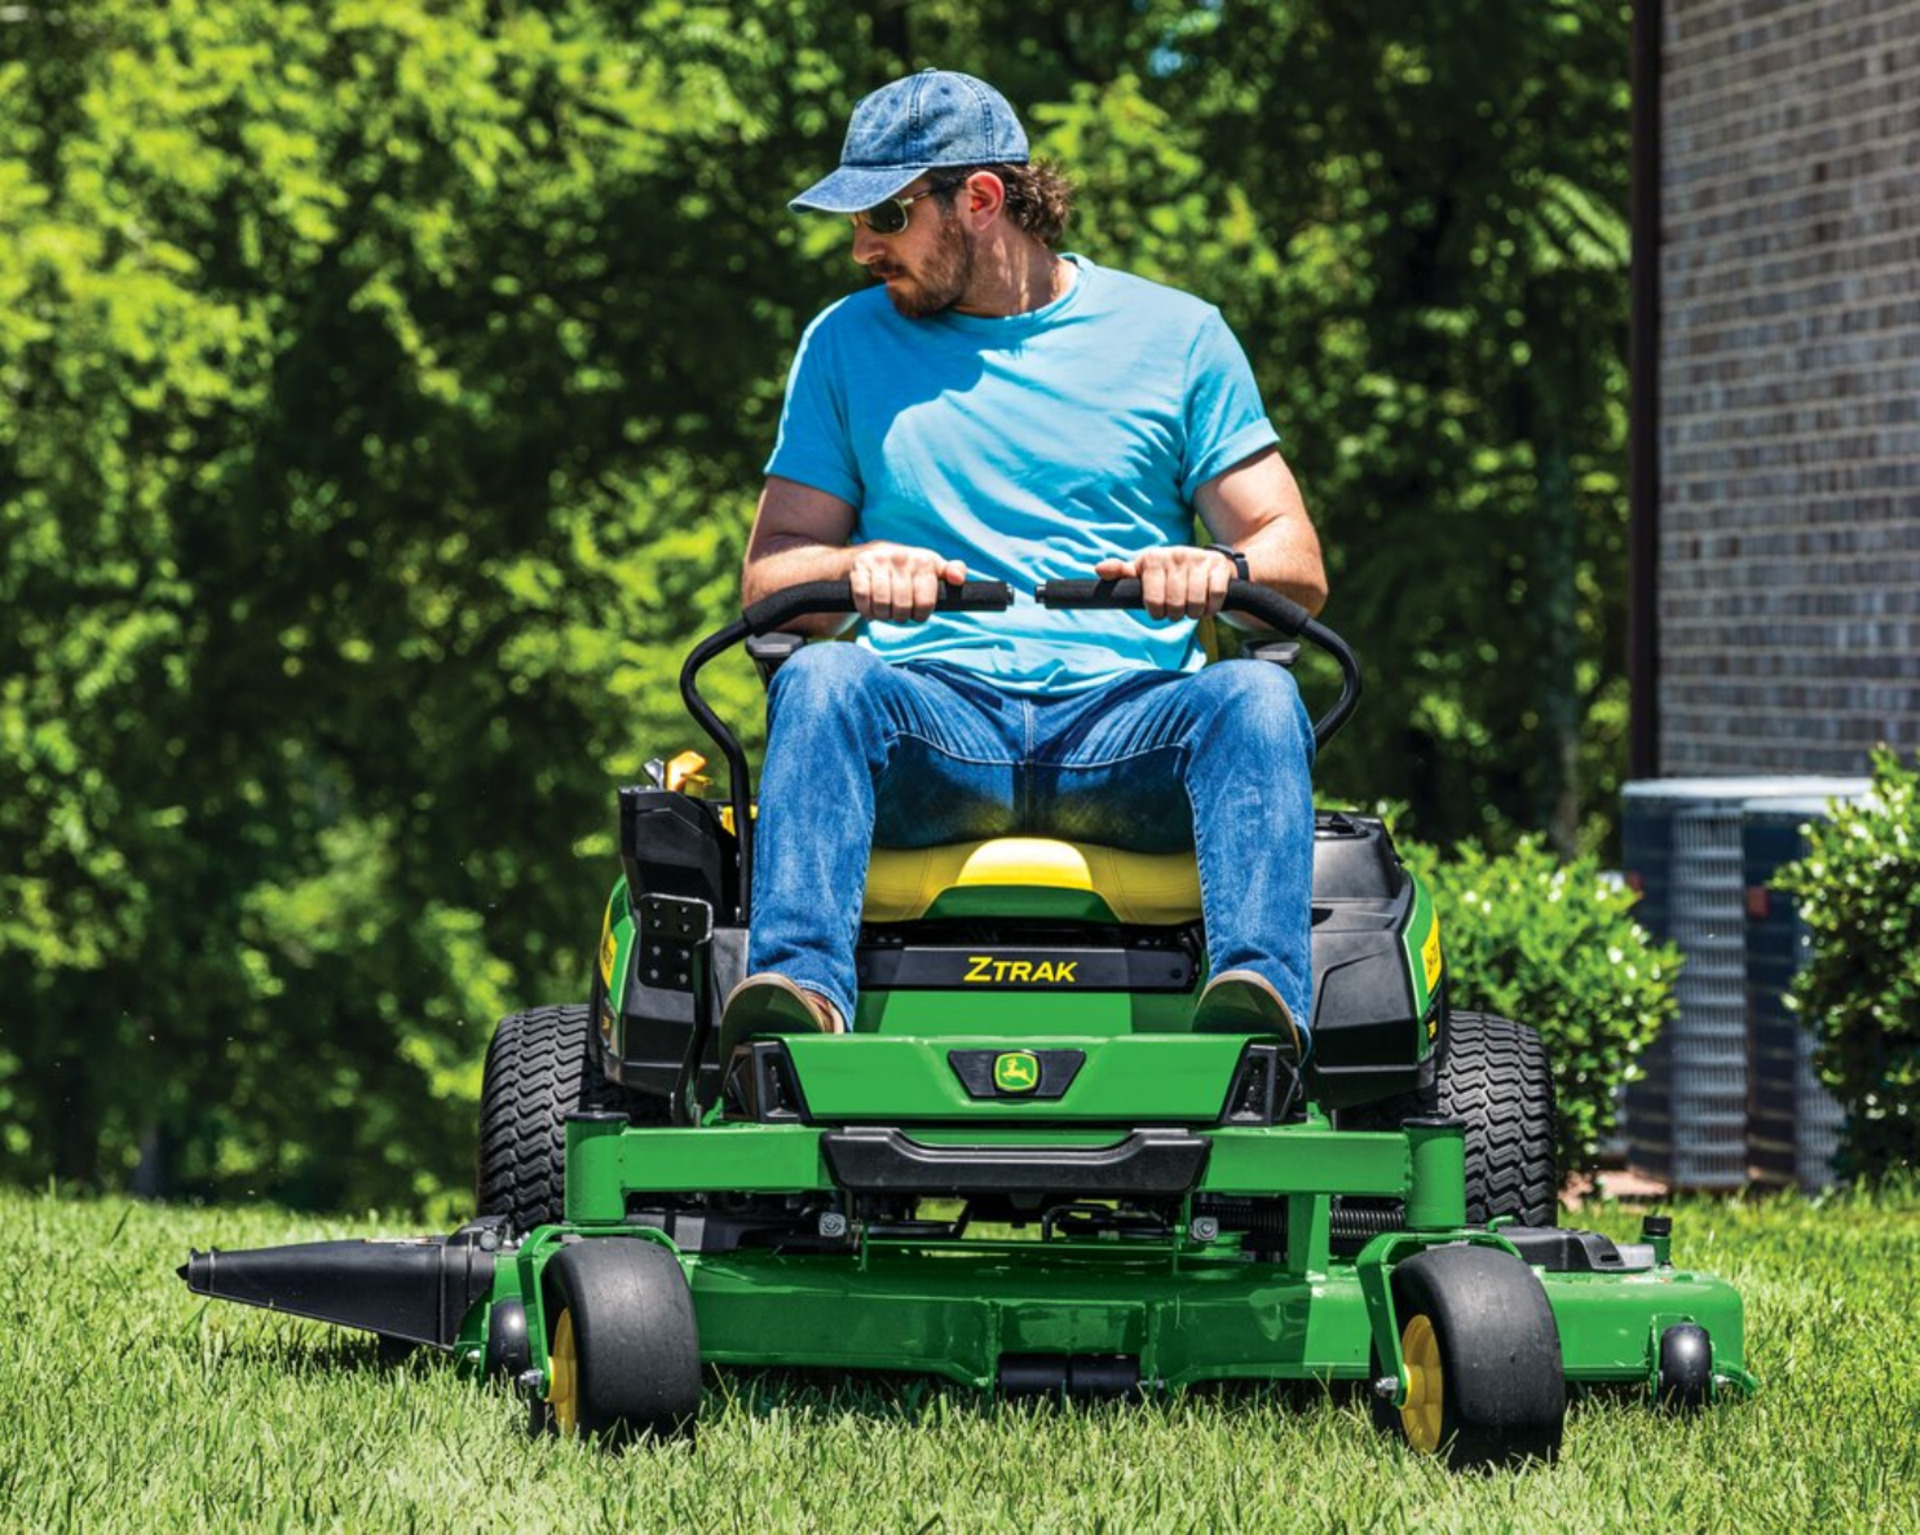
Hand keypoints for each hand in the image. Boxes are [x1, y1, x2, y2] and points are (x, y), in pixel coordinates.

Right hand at [849, 542, 968, 622]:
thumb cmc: (910, 568)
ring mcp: (878, 561)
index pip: (925, 602)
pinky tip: (871, 609)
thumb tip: (959, 579)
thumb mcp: (933, 567)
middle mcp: (901, 557)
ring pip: (882, 604)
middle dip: (901, 617)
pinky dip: (866, 610)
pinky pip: (863, 598)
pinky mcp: (859, 568)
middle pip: (903, 607)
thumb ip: (952, 571)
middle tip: (900, 613)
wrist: (872, 554)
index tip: (918, 613)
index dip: (921, 615)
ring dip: (883, 615)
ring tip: (886, 612)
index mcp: (923, 560)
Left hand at [1094, 546, 1235, 619]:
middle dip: (1176, 614)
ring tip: (1191, 607)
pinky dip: (1211, 608)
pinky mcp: (1219, 566)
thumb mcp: (1143, 571)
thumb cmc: (1168, 573)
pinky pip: (1215, 597)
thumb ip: (1121, 572)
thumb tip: (1098, 569)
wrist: (1209, 563)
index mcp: (1153, 558)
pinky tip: (1207, 604)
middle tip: (1178, 609)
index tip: (1160, 609)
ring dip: (1194, 613)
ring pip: (1194, 603)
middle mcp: (1175, 555)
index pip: (1153, 602)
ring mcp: (1198, 559)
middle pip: (1174, 605)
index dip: (1157, 613)